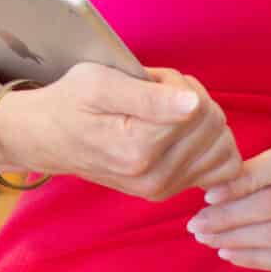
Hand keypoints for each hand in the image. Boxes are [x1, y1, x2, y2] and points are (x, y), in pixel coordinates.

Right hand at [0, 62, 243, 201]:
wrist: (48, 138)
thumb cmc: (70, 102)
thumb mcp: (98, 83)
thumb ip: (149, 95)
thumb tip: (194, 104)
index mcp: (138, 149)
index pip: (198, 108)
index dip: (178, 83)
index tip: (150, 80)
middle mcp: (154, 177)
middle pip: (214, 125)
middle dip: (192, 99)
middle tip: (156, 93)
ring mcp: (163, 188)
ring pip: (222, 145)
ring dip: (202, 121)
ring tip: (166, 112)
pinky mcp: (169, 191)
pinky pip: (220, 168)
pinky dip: (211, 146)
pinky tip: (186, 134)